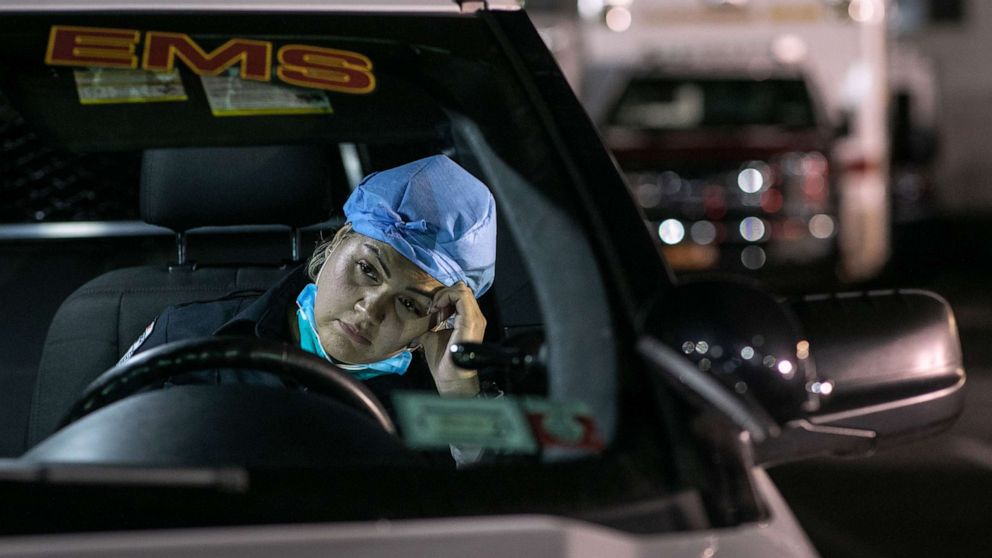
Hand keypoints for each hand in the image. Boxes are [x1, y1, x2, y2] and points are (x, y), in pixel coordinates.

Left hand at [419, 282, 485, 396]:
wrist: (450, 378)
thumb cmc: (442, 361)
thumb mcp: (432, 337)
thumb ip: (431, 325)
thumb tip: (417, 320)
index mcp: (469, 319)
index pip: (460, 294)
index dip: (444, 296)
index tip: (432, 310)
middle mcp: (476, 317)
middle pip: (462, 289)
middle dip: (444, 293)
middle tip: (433, 308)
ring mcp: (475, 319)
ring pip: (462, 290)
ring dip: (444, 295)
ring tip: (435, 309)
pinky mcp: (471, 321)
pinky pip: (461, 297)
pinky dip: (446, 298)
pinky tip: (437, 310)